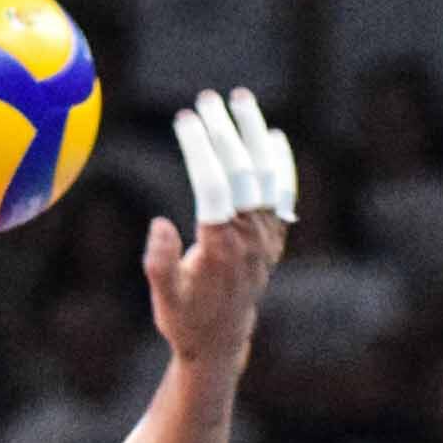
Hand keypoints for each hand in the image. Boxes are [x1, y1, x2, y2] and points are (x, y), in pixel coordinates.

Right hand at [143, 90, 297, 376]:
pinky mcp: (274, 238)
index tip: (185, 119)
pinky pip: (283, 193)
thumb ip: (160, 264)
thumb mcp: (164, 298)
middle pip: (243, 173)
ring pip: (267, 176)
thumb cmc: (185, 319)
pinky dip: (280, 162)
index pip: (214, 186)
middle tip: (206, 99)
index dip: (200, 150)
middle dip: (224, 131)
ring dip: (254, 134)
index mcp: (219, 249)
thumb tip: (159, 224)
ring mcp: (266, 238)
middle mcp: (249, 240)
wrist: (221, 342)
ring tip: (240, 99)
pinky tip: (272, 135)